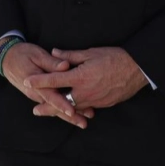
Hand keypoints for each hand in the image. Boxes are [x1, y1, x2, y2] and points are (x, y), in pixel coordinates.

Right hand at [0, 43, 77, 124]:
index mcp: (36, 83)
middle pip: (55, 107)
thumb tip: (66, 66)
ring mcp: (37, 96)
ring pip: (54, 108)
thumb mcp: (37, 55)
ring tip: (83, 121)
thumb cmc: (23, 54)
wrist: (7, 58)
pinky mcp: (39, 95)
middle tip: (84, 123)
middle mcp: (36, 93)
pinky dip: (63, 109)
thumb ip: (51, 62)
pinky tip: (74, 113)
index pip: (51, 96)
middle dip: (70, 116)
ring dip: (68, 115)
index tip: (72, 111)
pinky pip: (52, 103)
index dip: (62, 104)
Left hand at [25, 47, 148, 117]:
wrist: (137, 70)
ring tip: (50, 112)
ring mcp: (95, 100)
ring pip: (73, 108)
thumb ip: (70, 56)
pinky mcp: (103, 104)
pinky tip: (72, 111)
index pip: (55, 80)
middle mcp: (85, 92)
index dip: (40, 81)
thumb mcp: (90, 53)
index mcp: (80, 77)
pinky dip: (77, 110)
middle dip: (47, 107)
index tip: (27, 82)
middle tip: (35, 110)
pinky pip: (86, 108)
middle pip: (61, 102)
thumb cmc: (114, 57)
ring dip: (61, 110)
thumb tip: (54, 53)